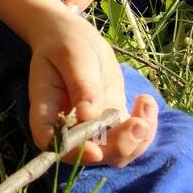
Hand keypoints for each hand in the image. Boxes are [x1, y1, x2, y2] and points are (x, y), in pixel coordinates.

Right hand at [27, 14, 157, 165]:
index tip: (95, 151)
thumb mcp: (72, 58)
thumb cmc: (65, 44)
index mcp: (47, 112)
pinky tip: (145, 102)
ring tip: (145, 104)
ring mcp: (93, 127)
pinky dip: (146, 128)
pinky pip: (131, 139)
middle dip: (119, 146)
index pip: (53, 143)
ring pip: (116, 153)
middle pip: (91, 154)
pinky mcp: (112, 122)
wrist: (74, 38)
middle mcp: (68, 127)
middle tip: (138, 123)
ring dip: (137, 140)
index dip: (73, 153)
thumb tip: (89, 116)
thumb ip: (81, 86)